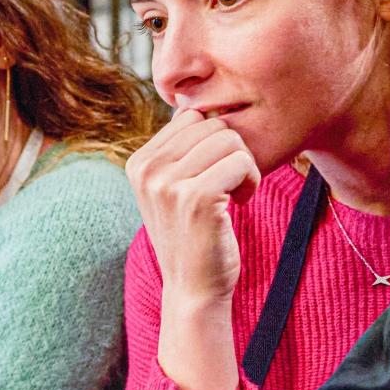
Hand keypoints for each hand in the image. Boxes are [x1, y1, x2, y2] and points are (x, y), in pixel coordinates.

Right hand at [128, 109, 260, 310]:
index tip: (212, 173)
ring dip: (244, 166)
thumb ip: (179, 149)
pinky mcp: (196, 198)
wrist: (193, 287)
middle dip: (231, 151)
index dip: (213, 140)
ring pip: (229, 139)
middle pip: (212, 123)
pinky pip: (241, 161)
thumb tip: (195, 102)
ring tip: (234, 194)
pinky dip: (251, 180)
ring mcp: (168, 184)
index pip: (190, 116)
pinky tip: (240, 202)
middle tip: (229, 185)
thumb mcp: (172, 188)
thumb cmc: (193, 235)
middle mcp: (147, 170)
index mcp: (138, 163)